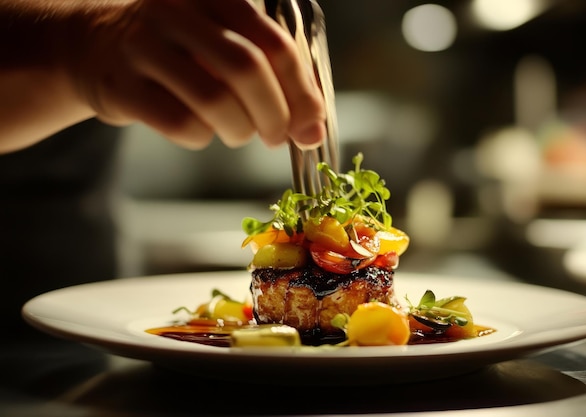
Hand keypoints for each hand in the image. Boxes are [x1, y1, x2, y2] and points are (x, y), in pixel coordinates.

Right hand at [74, 0, 326, 149]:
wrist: (95, 46)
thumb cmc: (179, 51)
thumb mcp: (224, 43)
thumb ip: (272, 77)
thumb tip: (313, 129)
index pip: (275, 43)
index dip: (301, 91)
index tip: (310, 124)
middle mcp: (177, 10)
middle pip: (247, 69)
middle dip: (274, 114)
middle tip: (277, 136)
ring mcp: (143, 44)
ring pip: (214, 99)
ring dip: (240, 130)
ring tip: (239, 132)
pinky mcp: (120, 84)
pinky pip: (180, 123)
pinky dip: (202, 137)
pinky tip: (201, 130)